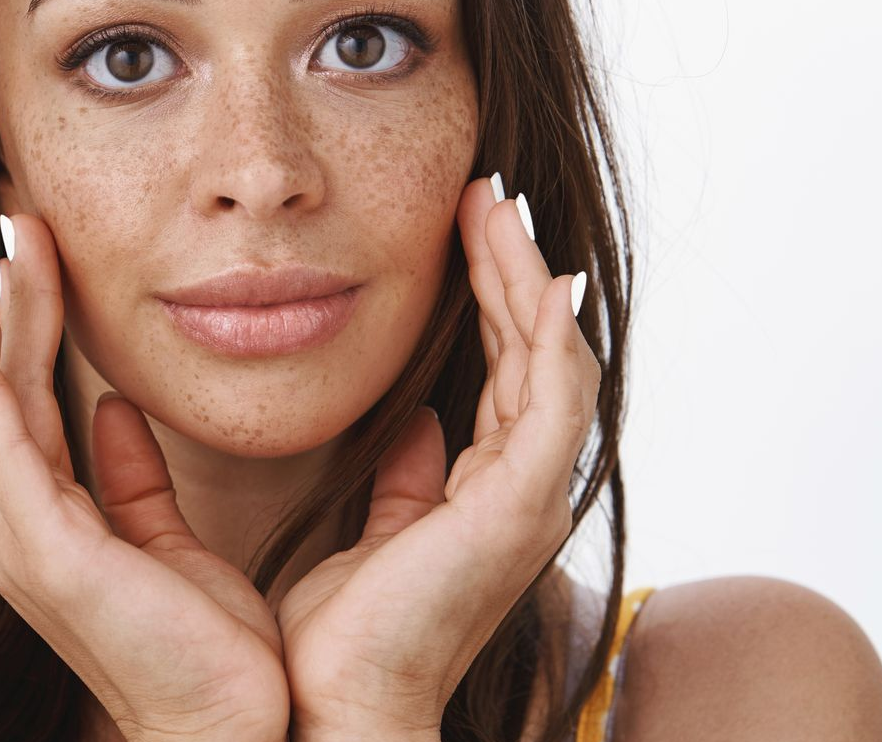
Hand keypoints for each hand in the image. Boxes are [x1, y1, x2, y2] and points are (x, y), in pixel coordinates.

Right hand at [0, 212, 289, 741]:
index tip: (22, 258)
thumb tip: (113, 409)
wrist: (232, 727)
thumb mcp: (170, 540)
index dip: (15, 328)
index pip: (19, 404)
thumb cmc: (204, 648)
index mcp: (52, 523)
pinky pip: (5, 461)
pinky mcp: (53, 561)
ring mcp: (28, 546)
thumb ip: (134, 477)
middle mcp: (23, 530)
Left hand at [273, 173, 599, 737]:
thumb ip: (397, 482)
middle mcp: (516, 489)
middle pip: (533, 352)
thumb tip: (413, 425)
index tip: (462, 227)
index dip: (490, 297)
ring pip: (550, 360)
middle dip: (512, 269)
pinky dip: (549, 333)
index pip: (503, 372)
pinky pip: (553, 398)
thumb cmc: (335, 639)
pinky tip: (532, 274)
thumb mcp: (366, 534)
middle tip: (486, 192)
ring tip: (497, 206)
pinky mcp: (518, 507)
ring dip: (527, 279)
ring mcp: (526, 498)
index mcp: (479, 492)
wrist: (328, 712)